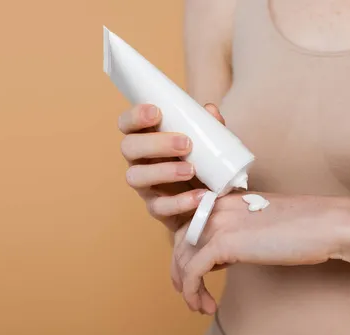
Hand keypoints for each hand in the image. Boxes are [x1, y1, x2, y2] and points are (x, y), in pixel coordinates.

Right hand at [118, 103, 224, 231]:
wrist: (221, 206)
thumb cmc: (209, 168)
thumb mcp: (212, 147)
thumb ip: (210, 129)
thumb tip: (210, 110)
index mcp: (148, 140)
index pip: (128, 124)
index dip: (135, 117)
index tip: (156, 112)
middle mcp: (141, 161)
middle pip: (128, 147)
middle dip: (155, 143)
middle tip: (186, 143)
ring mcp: (146, 187)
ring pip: (135, 176)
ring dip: (163, 171)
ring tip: (192, 170)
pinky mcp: (158, 209)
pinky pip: (159, 207)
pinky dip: (180, 201)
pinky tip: (200, 196)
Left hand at [171, 193, 349, 313]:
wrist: (327, 224)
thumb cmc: (305, 227)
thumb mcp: (262, 223)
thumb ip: (240, 232)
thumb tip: (226, 254)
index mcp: (226, 199)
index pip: (190, 224)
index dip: (185, 251)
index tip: (192, 274)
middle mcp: (216, 207)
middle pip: (179, 241)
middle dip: (179, 271)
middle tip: (190, 294)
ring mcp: (218, 223)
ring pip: (182, 258)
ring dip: (186, 287)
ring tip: (199, 307)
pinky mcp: (224, 243)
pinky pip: (193, 272)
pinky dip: (192, 292)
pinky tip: (205, 306)